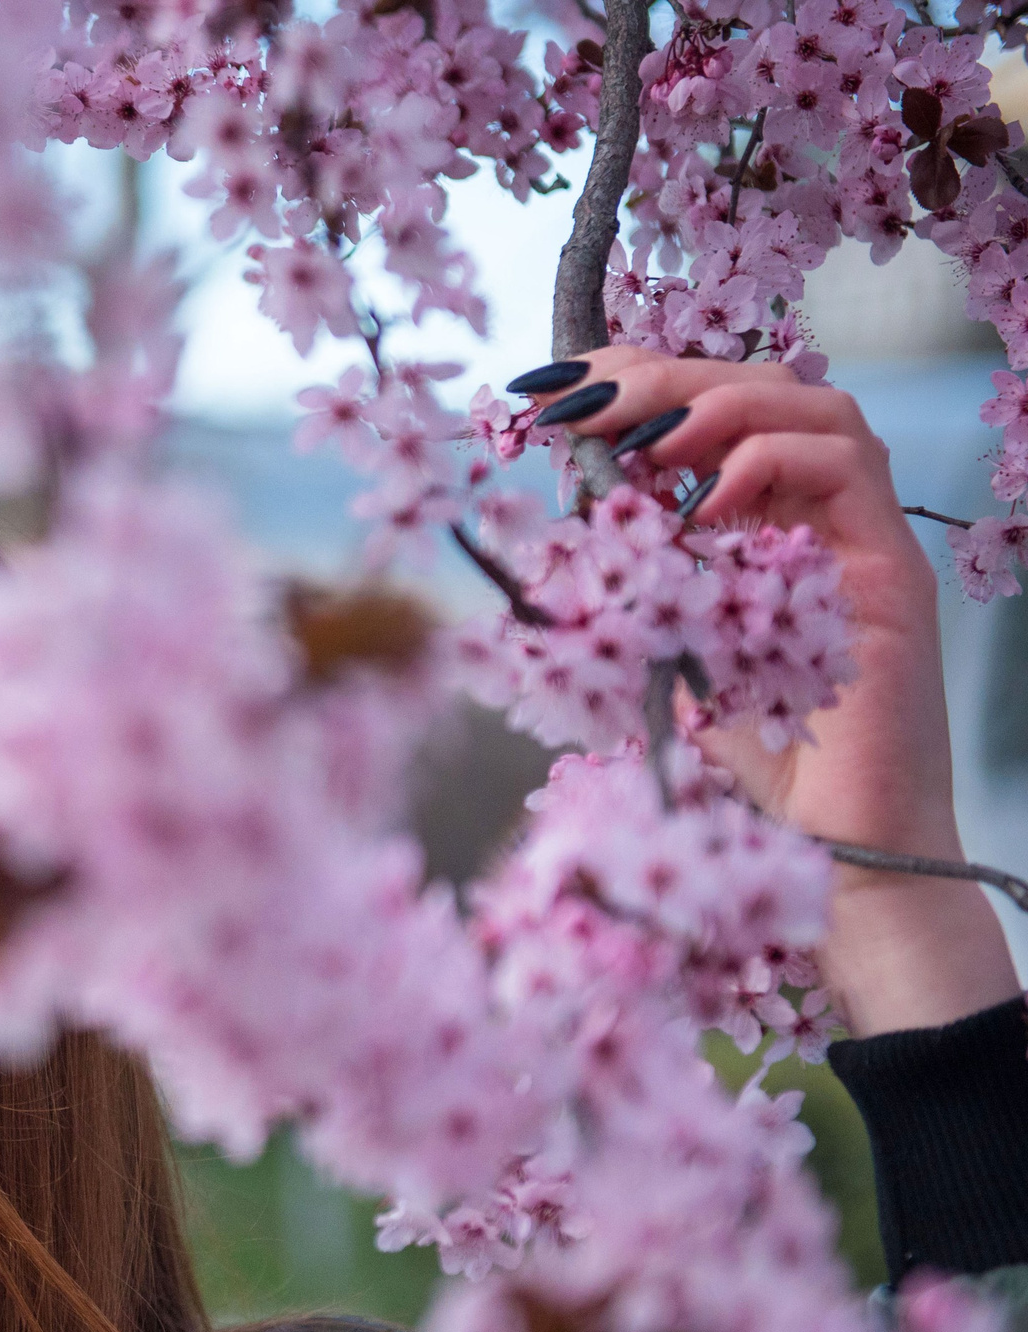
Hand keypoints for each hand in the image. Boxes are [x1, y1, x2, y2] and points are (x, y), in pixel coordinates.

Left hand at [523, 348, 1020, 1034]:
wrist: (827, 849)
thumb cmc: (742, 761)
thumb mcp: (654, 645)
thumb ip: (623, 578)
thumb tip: (546, 515)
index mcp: (758, 520)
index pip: (705, 410)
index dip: (631, 381)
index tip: (546, 389)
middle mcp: (816, 514)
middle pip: (757, 388)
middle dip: (661, 377)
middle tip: (580, 398)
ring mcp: (860, 537)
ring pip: (815, 408)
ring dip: (715, 404)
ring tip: (641, 439)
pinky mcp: (891, 573)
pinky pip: (847, 471)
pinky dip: (769, 462)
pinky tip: (705, 501)